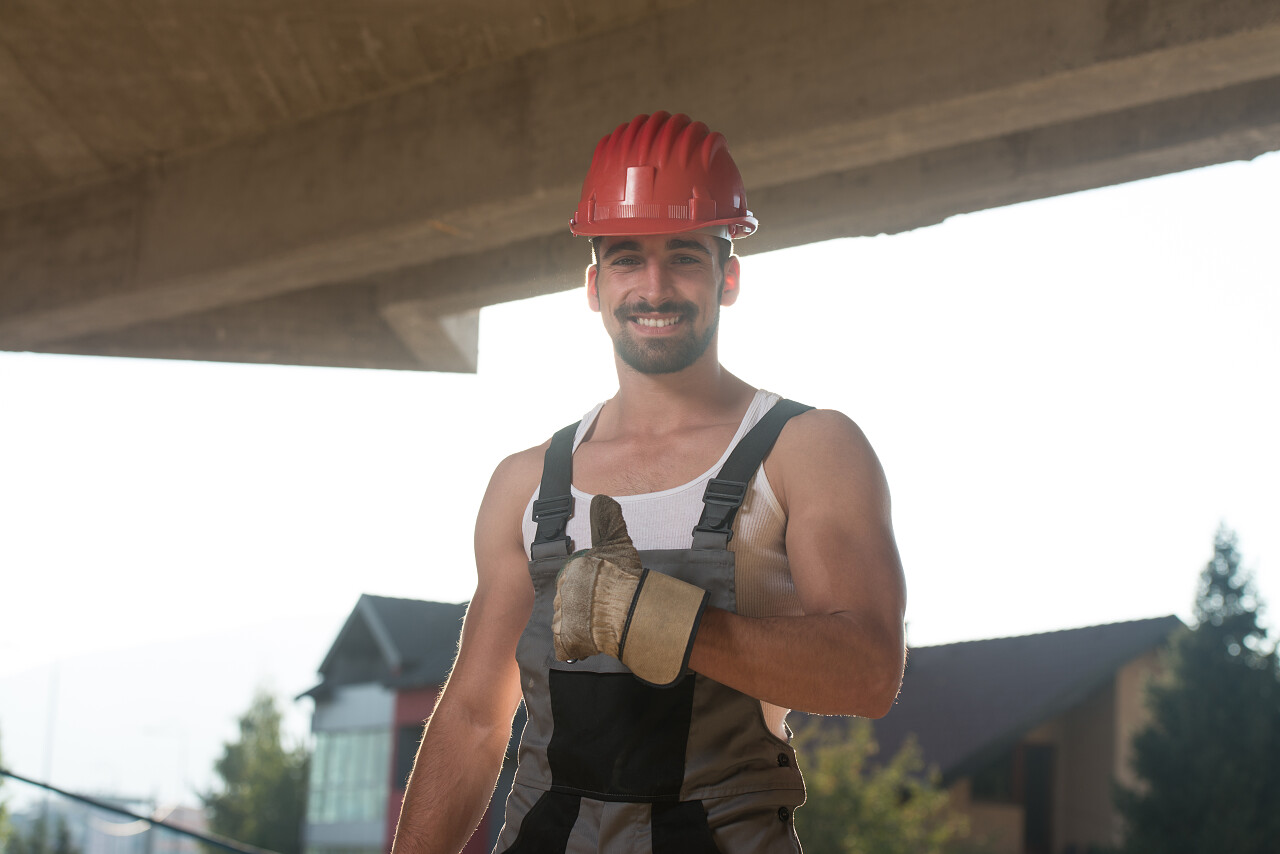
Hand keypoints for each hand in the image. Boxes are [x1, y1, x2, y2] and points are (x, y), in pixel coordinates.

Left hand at [552, 494, 708, 685]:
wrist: (626, 611)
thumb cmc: (622, 577)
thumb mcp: (617, 543)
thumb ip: (608, 521)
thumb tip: (601, 498)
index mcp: (568, 571)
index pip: (573, 579)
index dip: (590, 585)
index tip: (604, 590)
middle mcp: (560, 594)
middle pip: (570, 600)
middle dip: (584, 605)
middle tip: (605, 608)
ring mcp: (561, 618)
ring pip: (568, 621)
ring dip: (581, 624)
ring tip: (601, 624)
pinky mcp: (565, 641)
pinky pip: (566, 644)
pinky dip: (576, 645)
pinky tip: (592, 640)